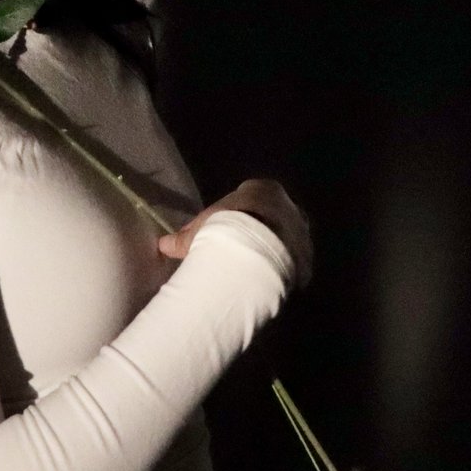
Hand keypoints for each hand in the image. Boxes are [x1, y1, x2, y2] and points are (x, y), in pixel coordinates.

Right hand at [158, 179, 313, 286]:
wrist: (256, 254)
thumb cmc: (225, 231)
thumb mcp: (199, 233)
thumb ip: (184, 237)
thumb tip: (163, 244)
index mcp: (263, 190)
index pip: (251, 194)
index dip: (237, 212)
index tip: (226, 228)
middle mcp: (289, 205)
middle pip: (273, 216)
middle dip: (260, 231)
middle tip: (241, 250)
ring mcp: (302, 231)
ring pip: (288, 239)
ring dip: (274, 251)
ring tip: (254, 269)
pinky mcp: (307, 257)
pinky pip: (295, 263)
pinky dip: (283, 271)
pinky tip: (268, 281)